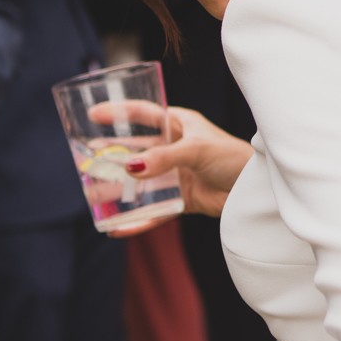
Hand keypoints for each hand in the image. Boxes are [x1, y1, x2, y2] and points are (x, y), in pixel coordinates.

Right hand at [93, 102, 252, 227]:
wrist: (256, 189)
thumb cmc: (233, 158)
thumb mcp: (197, 150)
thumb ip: (166, 158)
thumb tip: (132, 167)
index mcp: (180, 125)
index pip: (144, 114)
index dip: (118, 113)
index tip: (93, 114)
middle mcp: (175, 148)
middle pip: (135, 149)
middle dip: (111, 154)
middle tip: (84, 158)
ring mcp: (177, 174)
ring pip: (140, 181)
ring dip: (117, 187)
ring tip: (92, 192)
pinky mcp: (182, 198)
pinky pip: (154, 209)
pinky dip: (137, 218)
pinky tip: (118, 227)